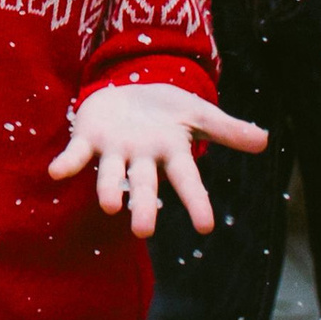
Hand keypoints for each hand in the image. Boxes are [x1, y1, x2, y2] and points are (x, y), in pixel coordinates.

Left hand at [49, 84, 267, 237]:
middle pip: (145, 187)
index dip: (196, 202)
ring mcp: (114, 150)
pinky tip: (55, 172)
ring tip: (109, 205)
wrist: (129, 88)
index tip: (205, 227)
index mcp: (170, 153)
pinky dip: (66, 163)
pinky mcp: (88, 137)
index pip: (187, 182)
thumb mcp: (196, 111)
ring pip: (111, 175)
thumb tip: (265, 139)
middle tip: (143, 231)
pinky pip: (76, 153)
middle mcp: (141, 158)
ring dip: (109, 189)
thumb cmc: (165, 108)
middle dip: (144, 207)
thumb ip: (227, 128)